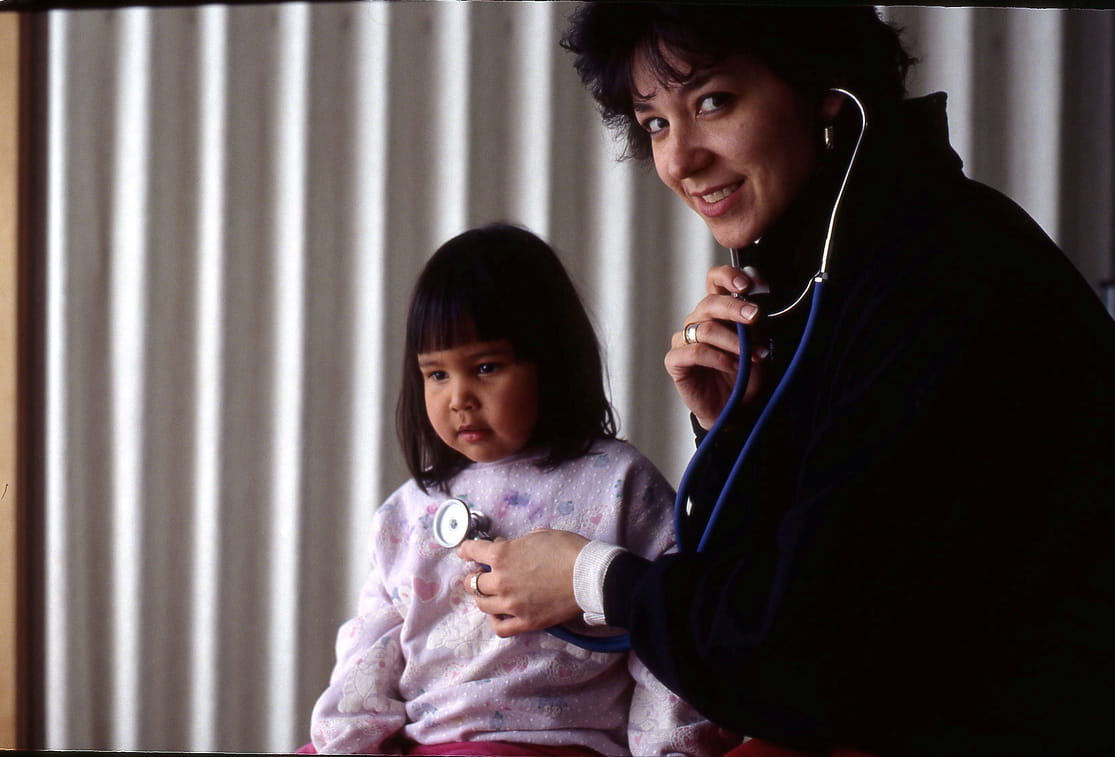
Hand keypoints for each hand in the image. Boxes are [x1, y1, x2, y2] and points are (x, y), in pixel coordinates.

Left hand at [456, 529, 587, 636]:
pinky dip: (495, 620)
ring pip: (482, 604)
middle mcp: (500, 580)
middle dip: (474, 576)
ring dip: (482, 597)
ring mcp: (511, 604)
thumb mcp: (539, 535)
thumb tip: (504, 547)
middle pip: (473, 582)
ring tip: (488, 594)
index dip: (466, 550)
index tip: (465, 552)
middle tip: (480, 574)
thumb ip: (517, 543)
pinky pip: (499, 627)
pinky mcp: (525, 622)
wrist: (589, 576)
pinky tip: (499, 614)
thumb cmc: (567, 550)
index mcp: (502, 554)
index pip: (472, 551)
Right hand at [665, 265, 770, 428]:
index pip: (715, 281)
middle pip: (710, 302)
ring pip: (706, 329)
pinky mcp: (675, 361)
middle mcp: (698, 320)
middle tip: (755, 316)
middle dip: (735, 307)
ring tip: (753, 356)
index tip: (747, 284)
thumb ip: (755, 325)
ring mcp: (684, 340)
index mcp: (716, 310)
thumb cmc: (745, 374)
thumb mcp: (758, 345)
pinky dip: (718, 358)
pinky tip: (733, 366)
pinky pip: (695, 352)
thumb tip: (757, 306)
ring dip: (734, 342)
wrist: (735, 408)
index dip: (727, 276)